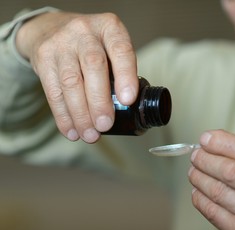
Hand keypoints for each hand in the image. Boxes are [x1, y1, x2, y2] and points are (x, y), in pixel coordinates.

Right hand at [16, 11, 138, 142]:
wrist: (51, 29)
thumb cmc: (93, 46)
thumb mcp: (110, 47)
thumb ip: (120, 71)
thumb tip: (131, 109)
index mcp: (110, 28)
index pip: (121, 50)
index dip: (125, 76)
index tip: (128, 100)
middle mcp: (84, 31)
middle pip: (93, 67)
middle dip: (99, 101)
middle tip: (105, 125)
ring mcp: (61, 43)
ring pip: (71, 82)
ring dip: (81, 114)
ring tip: (90, 135)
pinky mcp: (43, 58)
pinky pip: (53, 91)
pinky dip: (63, 115)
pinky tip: (71, 131)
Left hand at [189, 130, 234, 229]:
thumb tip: (215, 143)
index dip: (224, 143)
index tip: (206, 138)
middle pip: (232, 172)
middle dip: (207, 159)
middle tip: (196, 154)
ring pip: (218, 191)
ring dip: (200, 177)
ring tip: (194, 170)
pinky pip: (213, 212)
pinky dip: (200, 198)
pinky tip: (198, 190)